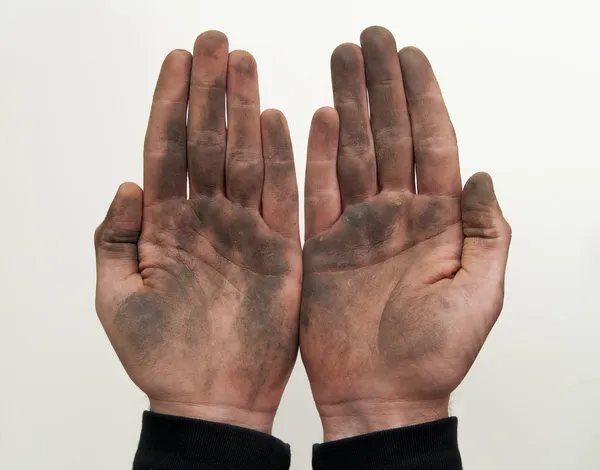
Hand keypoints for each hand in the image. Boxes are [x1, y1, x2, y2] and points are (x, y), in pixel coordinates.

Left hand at [94, 31, 300, 433]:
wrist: (211, 396)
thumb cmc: (161, 356)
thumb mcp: (118, 298)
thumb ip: (115, 239)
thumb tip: (127, 184)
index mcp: (164, 225)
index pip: (166, 150)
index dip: (170, 104)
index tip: (176, 60)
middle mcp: (206, 218)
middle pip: (208, 141)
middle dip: (209, 91)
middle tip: (214, 42)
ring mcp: (244, 229)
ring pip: (246, 158)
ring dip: (245, 110)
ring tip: (243, 63)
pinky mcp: (279, 249)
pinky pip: (283, 196)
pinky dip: (284, 159)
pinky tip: (279, 120)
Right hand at [300, 26, 510, 440]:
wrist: (380, 394)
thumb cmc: (432, 355)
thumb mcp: (479, 295)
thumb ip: (485, 231)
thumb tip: (482, 173)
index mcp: (438, 221)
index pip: (431, 143)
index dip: (423, 97)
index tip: (411, 56)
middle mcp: (397, 214)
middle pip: (389, 135)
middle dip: (382, 85)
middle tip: (371, 40)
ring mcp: (358, 226)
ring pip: (352, 152)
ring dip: (347, 105)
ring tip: (341, 61)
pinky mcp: (324, 244)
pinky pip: (317, 190)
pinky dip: (315, 154)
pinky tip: (315, 118)